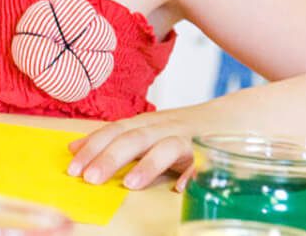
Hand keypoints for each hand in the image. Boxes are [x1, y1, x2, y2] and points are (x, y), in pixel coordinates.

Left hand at [66, 108, 209, 191]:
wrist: (234, 117)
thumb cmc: (181, 130)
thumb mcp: (145, 131)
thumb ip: (113, 140)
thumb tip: (74, 148)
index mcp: (144, 124)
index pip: (113, 131)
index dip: (92, 146)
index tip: (72, 165)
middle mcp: (163, 128)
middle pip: (133, 138)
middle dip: (109, 157)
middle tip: (89, 177)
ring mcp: (187, 139)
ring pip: (165, 147)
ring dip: (146, 165)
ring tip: (129, 184)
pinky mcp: (211, 153)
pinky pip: (201, 164)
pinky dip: (191, 175)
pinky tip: (180, 189)